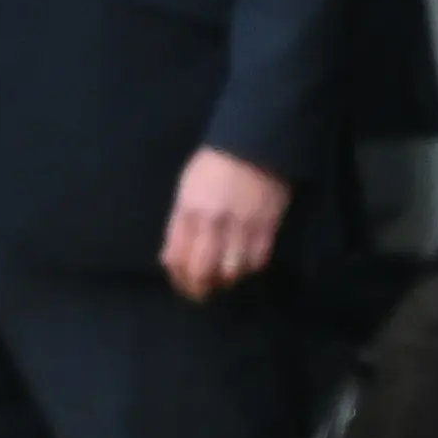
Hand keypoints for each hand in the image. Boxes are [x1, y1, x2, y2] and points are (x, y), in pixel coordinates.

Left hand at [161, 147, 290, 302]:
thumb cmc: (214, 165)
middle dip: (199, 289)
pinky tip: (244, 264)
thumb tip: (169, 259)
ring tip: (223, 279)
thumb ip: (178, 225)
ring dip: (226, 281)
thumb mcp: (185, 189)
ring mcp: (240, 225)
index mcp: (187, 210)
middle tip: (202, 293)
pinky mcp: (267, 226)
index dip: (178, 279)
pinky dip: (249, 268)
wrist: (253, 144)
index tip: (182, 286)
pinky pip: (257, 261)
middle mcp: (212, 221)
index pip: (176, 257)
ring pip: (231, 272)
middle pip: (202, 271)